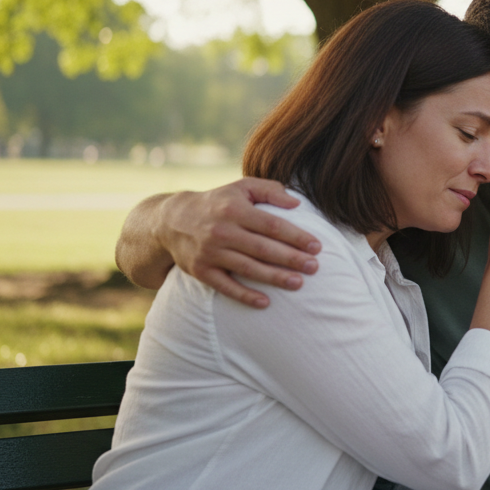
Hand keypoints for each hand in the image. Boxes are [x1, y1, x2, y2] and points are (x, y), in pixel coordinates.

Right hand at [158, 178, 321, 307]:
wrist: (172, 220)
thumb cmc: (219, 202)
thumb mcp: (241, 187)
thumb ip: (270, 190)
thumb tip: (297, 203)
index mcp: (234, 209)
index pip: (271, 225)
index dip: (296, 236)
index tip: (317, 246)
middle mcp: (222, 231)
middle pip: (263, 248)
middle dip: (291, 259)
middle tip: (314, 267)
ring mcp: (210, 253)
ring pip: (248, 268)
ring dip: (274, 278)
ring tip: (298, 284)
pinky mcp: (201, 271)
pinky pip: (225, 287)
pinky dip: (245, 296)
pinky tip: (265, 302)